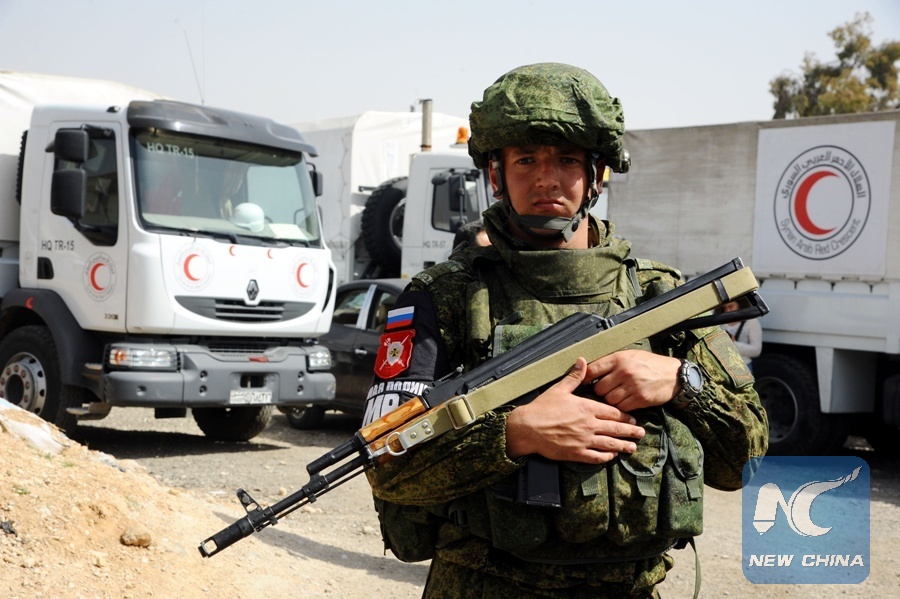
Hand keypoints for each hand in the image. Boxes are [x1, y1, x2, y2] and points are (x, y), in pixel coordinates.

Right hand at [505, 358, 644, 463]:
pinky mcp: (576, 453)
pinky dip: (605, 457)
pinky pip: (596, 456)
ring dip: (623, 446)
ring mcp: (584, 440)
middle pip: (615, 429)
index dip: (624, 416)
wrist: (528, 427)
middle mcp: (589, 424)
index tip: (633, 419)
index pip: (612, 412)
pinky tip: (611, 456)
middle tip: (641, 433)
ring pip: (609, 444)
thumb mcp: (559, 388)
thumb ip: (575, 376)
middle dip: (630, 432)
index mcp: (587, 408)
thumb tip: (583, 360)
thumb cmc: (542, 407)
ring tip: (632, 448)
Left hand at [585, 350, 680, 412]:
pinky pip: (622, 407)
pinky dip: (622, 406)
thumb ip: (611, 362)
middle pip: (599, 388)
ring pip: (609, 400)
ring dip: (610, 400)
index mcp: (619, 359)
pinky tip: (626, 401)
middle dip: (600, 392)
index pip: (593, 370)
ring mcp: (632, 386)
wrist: (673, 374)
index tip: (584, 383)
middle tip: (605, 391)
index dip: (585, 378)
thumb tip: (588, 368)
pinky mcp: (640, 398)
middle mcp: (624, 371)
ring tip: (617, 396)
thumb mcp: (629, 356)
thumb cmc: (648, 364)